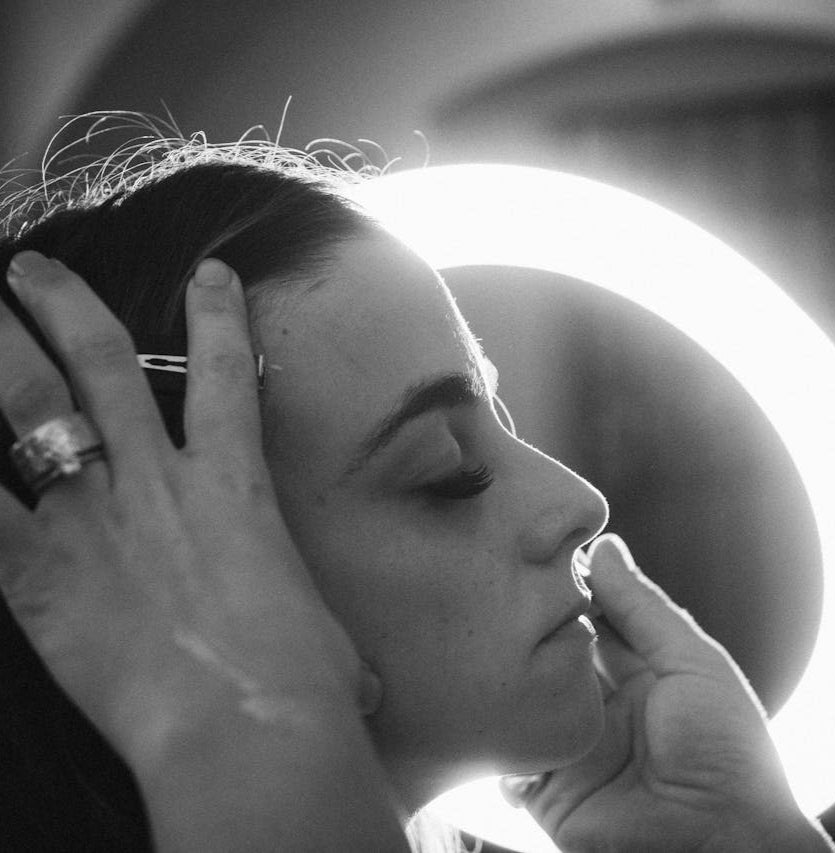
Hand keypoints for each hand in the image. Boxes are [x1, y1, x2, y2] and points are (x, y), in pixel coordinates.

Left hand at [0, 252, 373, 773]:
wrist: (246, 726)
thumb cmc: (301, 677)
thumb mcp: (316, 628)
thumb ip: (306, 630)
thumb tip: (351, 675)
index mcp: (234, 483)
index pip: (226, 372)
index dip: (217, 314)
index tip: (210, 273)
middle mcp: (158, 481)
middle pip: (99, 363)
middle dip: (63, 306)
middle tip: (30, 270)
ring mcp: (94, 518)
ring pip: (29, 406)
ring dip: (0, 353)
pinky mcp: (38, 572)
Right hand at [501, 534, 834, 851]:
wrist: (723, 846)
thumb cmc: (727, 754)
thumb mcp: (691, 663)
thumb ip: (644, 608)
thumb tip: (606, 546)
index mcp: (636, 673)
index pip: (589, 619)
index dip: (564, 589)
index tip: (534, 556)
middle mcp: (599, 703)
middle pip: (550, 653)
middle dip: (526, 626)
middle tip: (498, 591)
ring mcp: (571, 743)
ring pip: (523, 696)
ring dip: (507, 674)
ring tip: (486, 641)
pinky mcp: (547, 786)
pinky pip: (509, 754)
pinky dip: (496, 734)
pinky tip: (490, 705)